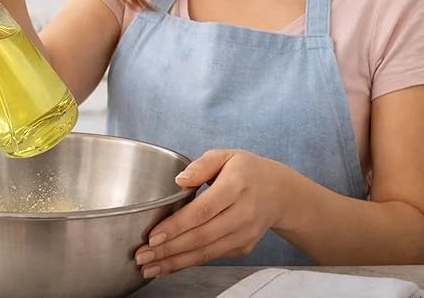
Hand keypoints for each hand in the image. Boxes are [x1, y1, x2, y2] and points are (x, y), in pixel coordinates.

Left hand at [133, 149, 292, 277]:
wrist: (281, 193)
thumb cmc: (248, 171)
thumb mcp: (226, 156)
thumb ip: (201, 165)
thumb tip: (179, 180)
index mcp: (237, 185)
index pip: (203, 210)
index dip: (177, 225)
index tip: (153, 236)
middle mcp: (243, 213)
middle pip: (202, 236)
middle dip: (169, 250)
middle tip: (142, 256)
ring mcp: (245, 234)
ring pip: (206, 253)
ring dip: (175, 263)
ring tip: (149, 267)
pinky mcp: (243, 247)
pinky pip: (212, 257)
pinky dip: (189, 263)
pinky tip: (168, 265)